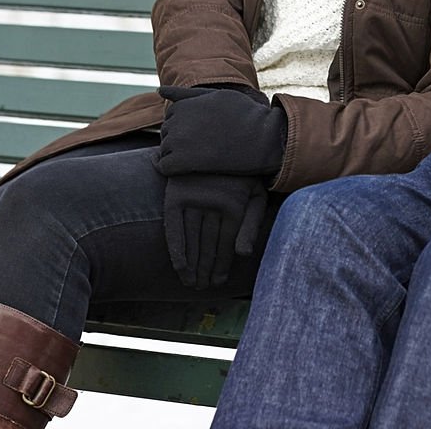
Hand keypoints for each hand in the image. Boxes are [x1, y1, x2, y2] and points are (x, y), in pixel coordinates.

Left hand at [158, 85, 286, 177]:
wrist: (262, 138)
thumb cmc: (243, 114)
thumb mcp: (216, 96)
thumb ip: (186, 93)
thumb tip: (159, 90)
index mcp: (185, 104)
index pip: (171, 116)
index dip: (187, 124)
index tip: (205, 131)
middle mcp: (178, 120)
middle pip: (166, 132)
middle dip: (180, 139)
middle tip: (206, 144)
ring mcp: (179, 141)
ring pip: (164, 150)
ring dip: (177, 154)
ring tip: (202, 154)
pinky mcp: (183, 162)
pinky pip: (164, 167)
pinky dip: (172, 168)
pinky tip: (189, 168)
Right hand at [161, 172, 268, 288]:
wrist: (219, 143)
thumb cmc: (241, 174)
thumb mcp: (256, 194)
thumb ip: (252, 224)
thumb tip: (242, 255)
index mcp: (235, 204)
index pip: (226, 243)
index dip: (222, 265)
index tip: (218, 282)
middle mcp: (213, 203)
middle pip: (208, 245)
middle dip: (205, 269)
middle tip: (201, 287)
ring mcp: (193, 198)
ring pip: (192, 239)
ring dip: (190, 264)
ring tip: (190, 282)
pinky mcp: (176, 194)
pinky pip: (173, 227)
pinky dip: (176, 247)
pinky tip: (179, 266)